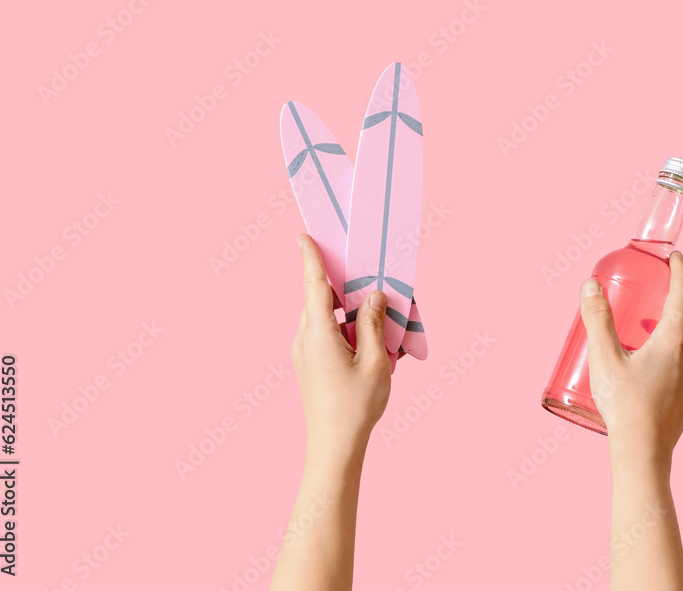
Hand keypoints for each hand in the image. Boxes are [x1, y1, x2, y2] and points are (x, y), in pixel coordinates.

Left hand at [292, 233, 391, 455]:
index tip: (303, 235)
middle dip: (345, 288)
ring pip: (326, 318)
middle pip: (322, 299)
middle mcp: (305, 339)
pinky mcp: (311, 365)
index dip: (310, 258)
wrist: (335, 447)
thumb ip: (373, 324)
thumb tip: (373, 296)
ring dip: (350, 314)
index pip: (313, 285)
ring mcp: (305, 353)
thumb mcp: (375, 362)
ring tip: (379, 323)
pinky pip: (327, 335)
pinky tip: (371, 345)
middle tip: (372, 285)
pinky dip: (347, 331)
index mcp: (317, 333)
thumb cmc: (355, 407)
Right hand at [580, 251, 682, 460]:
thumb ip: (597, 318)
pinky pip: (677, 371)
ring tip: (633, 344)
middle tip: (640, 304)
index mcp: (673, 342)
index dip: (680, 273)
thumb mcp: (603, 357)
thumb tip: (591, 286)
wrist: (643, 454)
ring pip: (677, 349)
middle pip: (678, 324)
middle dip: (660, 310)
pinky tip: (640, 376)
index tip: (676, 258)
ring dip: (658, 340)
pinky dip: (661, 363)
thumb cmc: (624, 405)